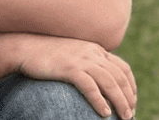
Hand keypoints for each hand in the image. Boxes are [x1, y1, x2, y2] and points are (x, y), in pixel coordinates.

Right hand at [17, 35, 136, 119]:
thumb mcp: (74, 54)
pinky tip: (104, 113)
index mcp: (95, 49)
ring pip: (109, 81)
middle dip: (129, 97)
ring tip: (124, 117)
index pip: (122, 68)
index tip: (132, 101)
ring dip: (120, 101)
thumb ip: (88, 62)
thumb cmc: (48, 54)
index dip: (131, 86)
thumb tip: (99, 82)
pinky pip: (89, 85)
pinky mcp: (69, 68)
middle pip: (119, 76)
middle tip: (130, 114)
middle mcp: (92, 52)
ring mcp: (81, 59)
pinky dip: (99, 100)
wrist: (26, 47)